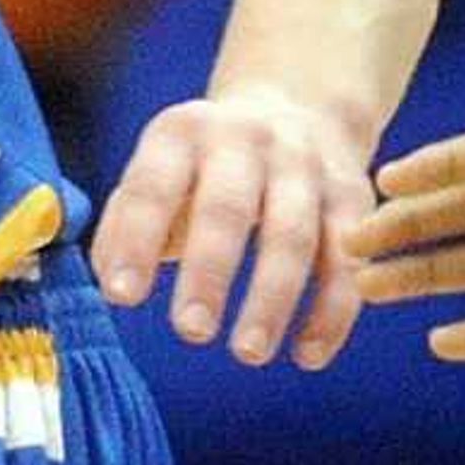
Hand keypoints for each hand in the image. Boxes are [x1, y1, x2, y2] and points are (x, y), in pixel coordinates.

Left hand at [93, 86, 373, 368]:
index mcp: (184, 133)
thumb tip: (112, 282)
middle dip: (209, 271)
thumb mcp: (160, 171)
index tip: (121, 297)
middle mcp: (247, 141)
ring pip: (294, 235)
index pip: (154, 186)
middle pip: (229, 207)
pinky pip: (346, 260)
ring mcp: (305, 166)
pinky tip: (306, 356)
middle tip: (190, 332)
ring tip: (248, 353)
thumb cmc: (206, 167)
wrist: (297, 108)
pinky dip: (331, 311)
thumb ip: (128, 221)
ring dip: (272, 298)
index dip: (137, 240)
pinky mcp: (351, 198)